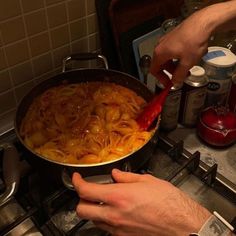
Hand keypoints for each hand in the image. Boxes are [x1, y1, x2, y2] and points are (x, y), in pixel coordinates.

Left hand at [72, 169, 210, 235]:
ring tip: (105, 201)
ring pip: (93, 220)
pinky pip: (107, 229)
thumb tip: (116, 174)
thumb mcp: (148, 181)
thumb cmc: (169, 202)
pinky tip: (118, 213)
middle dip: (81, 199)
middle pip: (82, 210)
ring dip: (94, 210)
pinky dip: (107, 220)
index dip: (77, 182)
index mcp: (119, 196)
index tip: (77, 178)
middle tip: (89, 191)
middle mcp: (114, 215)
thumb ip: (127, 177)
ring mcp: (118, 229)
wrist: (183, 226)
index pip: (86, 191)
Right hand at [150, 9, 211, 83]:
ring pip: (168, 58)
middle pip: (162, 64)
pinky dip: (179, 57)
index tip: (169, 84)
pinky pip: (173, 50)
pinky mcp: (174, 36)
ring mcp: (167, 40)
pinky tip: (191, 56)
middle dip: (172, 72)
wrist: (202, 22)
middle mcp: (160, 46)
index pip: (154, 70)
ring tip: (189, 67)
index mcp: (160, 53)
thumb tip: (175, 82)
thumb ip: (179, 75)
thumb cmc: (193, 42)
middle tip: (182, 76)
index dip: (161, 79)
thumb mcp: (187, 63)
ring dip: (177, 65)